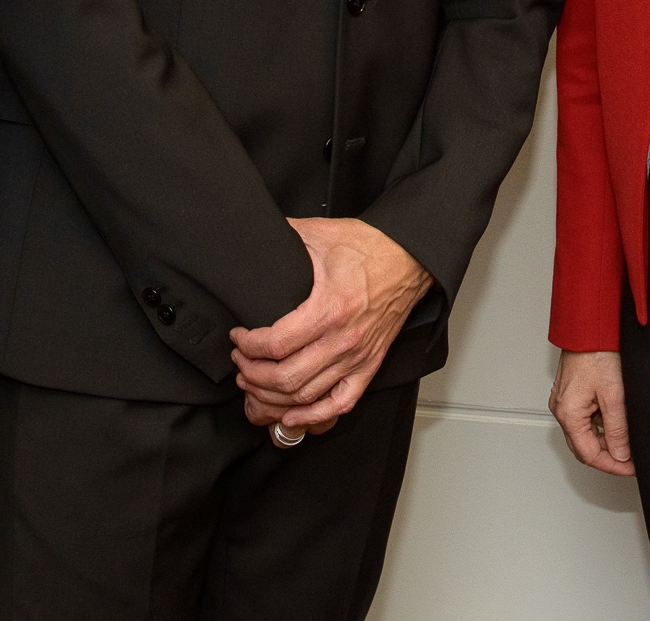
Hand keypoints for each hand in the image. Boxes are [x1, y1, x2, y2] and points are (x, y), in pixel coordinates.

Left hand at [229, 217, 431, 434]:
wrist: (410, 259)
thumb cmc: (370, 247)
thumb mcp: (320, 234)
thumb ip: (284, 235)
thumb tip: (255, 234)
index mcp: (330, 308)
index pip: (276, 344)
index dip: (248, 346)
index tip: (238, 336)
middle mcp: (344, 339)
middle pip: (286, 377)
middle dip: (252, 375)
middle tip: (240, 362)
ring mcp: (358, 357)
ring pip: (305, 396)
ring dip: (272, 396)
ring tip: (254, 384)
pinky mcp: (369, 365)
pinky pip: (340, 403)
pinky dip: (313, 416)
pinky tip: (291, 415)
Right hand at [548, 350, 634, 475]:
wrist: (589, 327)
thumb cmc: (597, 353)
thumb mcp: (614, 396)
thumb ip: (617, 429)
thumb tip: (620, 454)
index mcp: (568, 414)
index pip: (589, 455)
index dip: (612, 466)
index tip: (630, 469)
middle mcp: (561, 410)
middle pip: (584, 447)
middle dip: (608, 456)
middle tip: (631, 460)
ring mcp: (564, 402)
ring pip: (585, 433)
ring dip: (605, 440)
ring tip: (627, 439)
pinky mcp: (570, 394)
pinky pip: (584, 418)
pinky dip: (600, 424)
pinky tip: (616, 420)